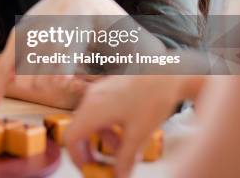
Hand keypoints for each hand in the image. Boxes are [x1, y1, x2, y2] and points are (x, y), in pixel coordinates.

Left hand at [0, 0, 127, 113]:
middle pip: (24, 82)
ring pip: (43, 82)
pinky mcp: (71, 42)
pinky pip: (62, 77)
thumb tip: (9, 79)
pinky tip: (72, 67)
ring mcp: (50, 40)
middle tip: (49, 72)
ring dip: (52, 80)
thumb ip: (20, 53)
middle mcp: (30, 37)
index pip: (2, 69)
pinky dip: (66, 78)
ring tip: (63, 64)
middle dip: (34, 84)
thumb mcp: (34, 30)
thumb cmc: (58, 16)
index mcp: (19, 34)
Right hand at [65, 75, 203, 177]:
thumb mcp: (139, 134)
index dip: (77, 157)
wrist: (168, 73)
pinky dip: (108, 126)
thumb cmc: (153, 98)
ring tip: (125, 149)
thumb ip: (125, 158)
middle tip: (104, 164)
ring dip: (104, 139)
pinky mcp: (107, 88)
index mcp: (93, 109)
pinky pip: (99, 111)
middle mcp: (91, 98)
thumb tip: (119, 176)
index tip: (89, 169)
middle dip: (91, 149)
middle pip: (79, 129)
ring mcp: (98, 91)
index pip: (71, 137)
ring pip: (91, 121)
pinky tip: (127, 132)